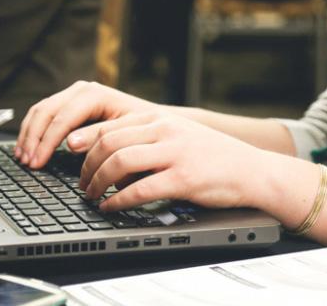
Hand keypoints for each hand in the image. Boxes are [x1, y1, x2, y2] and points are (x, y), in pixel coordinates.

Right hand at [15, 81, 158, 168]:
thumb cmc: (144, 130)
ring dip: (28, 135)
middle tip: (27, 163)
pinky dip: (33, 131)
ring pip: (40, 111)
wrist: (155, 122)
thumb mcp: (125, 134)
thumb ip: (98, 137)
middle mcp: (81, 90)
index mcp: (95, 95)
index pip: (62, 117)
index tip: (37, 162)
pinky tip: (28, 148)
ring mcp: (74, 95)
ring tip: (23, 158)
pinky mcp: (69, 104)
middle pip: (46, 111)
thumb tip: (69, 144)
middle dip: (33, 138)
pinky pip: (43, 114)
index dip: (46, 141)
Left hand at [78, 112, 274, 211]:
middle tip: (82, 184)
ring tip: (92, 196)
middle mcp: (165, 130)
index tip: (72, 157)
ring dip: (98, 182)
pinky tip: (111, 207)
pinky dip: (118, 201)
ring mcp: (175, 153)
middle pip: (109, 143)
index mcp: (160, 119)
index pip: (110, 126)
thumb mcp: (179, 136)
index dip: (85, 143)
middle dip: (87, 166)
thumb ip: (148, 139)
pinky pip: (140, 189)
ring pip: (119, 162)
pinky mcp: (183, 178)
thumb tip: (110, 156)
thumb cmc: (214, 158)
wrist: (253, 170)